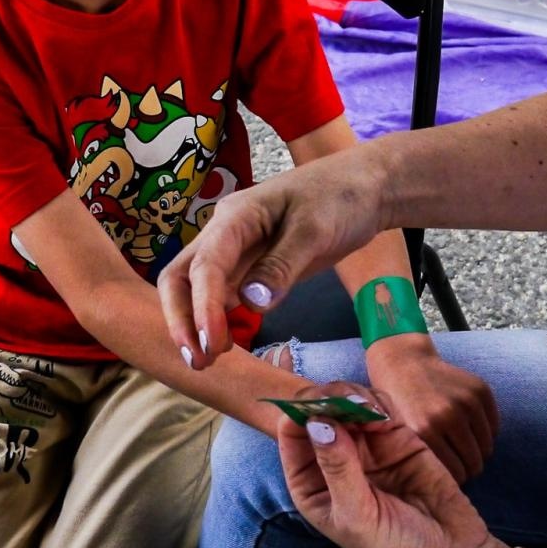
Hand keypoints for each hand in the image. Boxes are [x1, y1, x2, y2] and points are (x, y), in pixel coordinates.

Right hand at [159, 145, 391, 364]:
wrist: (365, 187)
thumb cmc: (340, 197)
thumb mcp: (316, 229)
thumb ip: (283, 265)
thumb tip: (250, 303)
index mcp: (236, 216)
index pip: (206, 264)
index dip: (203, 306)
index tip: (211, 342)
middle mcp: (225, 233)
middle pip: (181, 275)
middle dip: (182, 318)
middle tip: (199, 359)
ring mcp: (236, 251)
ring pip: (196, 288)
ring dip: (194, 323)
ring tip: (206, 361)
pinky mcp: (251, 267)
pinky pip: (222, 295)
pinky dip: (215, 319)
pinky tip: (223, 345)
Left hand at [278, 387, 514, 547]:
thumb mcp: (358, 516)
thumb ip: (337, 468)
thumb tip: (316, 422)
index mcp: (312, 485)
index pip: (291, 440)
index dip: (296, 417)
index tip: (308, 407)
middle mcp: (335, 461)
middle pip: (319, 414)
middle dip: (326, 401)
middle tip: (341, 401)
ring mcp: (368, 447)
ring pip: (348, 404)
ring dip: (352, 398)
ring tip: (365, 411)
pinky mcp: (399, 438)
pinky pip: (380, 407)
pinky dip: (378, 403)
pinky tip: (382, 417)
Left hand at [366, 334, 499, 481]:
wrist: (403, 362)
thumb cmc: (397, 404)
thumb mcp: (398, 435)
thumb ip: (420, 460)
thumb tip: (444, 495)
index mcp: (422, 432)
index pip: (455, 475)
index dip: (454, 481)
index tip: (449, 481)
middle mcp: (446, 416)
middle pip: (473, 464)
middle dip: (468, 469)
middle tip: (459, 466)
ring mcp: (465, 401)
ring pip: (486, 448)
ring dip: (478, 453)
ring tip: (463, 450)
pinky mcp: (480, 389)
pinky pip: (494, 427)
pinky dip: (486, 434)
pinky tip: (470, 431)